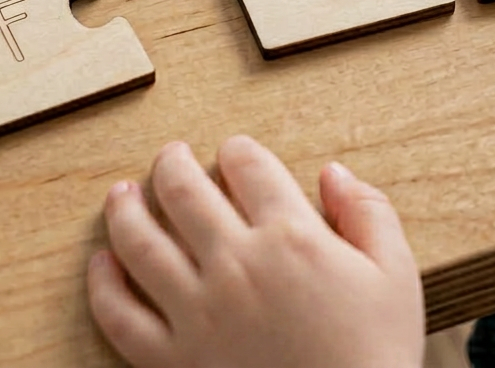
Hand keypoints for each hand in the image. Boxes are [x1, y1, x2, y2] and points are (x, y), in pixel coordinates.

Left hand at [88, 138, 423, 367]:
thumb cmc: (375, 351)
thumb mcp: (394, 271)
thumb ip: (368, 210)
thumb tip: (333, 173)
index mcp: (290, 235)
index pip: (249, 167)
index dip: (237, 149)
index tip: (234, 149)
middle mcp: (236, 264)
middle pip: (186, 193)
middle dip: (173, 164)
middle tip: (171, 155)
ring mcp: (197, 312)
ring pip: (141, 244)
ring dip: (125, 210)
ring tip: (121, 192)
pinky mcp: (174, 360)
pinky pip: (121, 318)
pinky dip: (102, 286)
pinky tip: (100, 265)